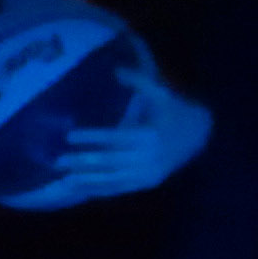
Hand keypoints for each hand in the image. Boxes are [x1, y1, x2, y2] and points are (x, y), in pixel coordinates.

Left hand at [5, 78, 211, 210]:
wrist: (200, 136)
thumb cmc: (175, 111)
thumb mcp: (161, 93)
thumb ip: (138, 81)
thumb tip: (115, 68)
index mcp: (150, 134)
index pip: (115, 137)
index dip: (91, 137)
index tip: (68, 137)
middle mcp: (148, 157)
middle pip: (110, 161)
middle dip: (83, 162)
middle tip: (58, 160)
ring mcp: (148, 173)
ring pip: (112, 179)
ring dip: (87, 180)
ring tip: (64, 180)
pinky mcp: (147, 183)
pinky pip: (120, 189)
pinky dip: (100, 190)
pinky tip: (82, 189)